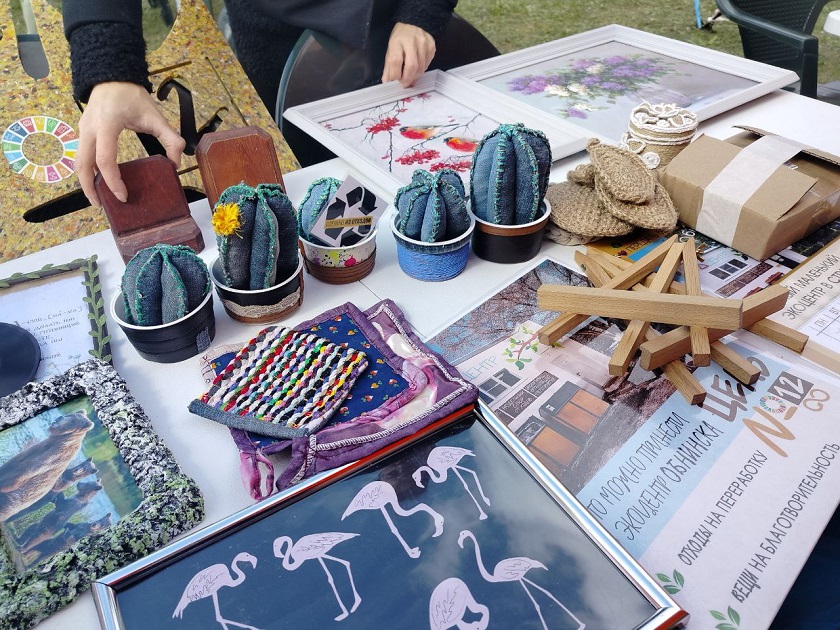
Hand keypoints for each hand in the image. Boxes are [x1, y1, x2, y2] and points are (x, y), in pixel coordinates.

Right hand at [76, 82, 185, 206]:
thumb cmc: (132, 95)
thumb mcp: (156, 115)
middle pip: (82, 165)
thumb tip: (175, 163)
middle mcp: (90, 128)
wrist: (112, 76)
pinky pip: (81, 155)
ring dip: (86, 181)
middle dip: (90, 188)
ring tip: (98, 198)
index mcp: (107, 125)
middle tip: (101, 206)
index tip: (123, 195)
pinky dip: (87, 171)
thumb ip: (171, 139)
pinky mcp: (83, 131)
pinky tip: (99, 181)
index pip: (105, 159)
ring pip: (78, 161)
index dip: (112, 181)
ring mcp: (83, 129)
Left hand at [381, 22, 435, 87]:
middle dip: (407, 79)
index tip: (394, 80)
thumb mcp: (390, 50)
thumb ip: (389, 67)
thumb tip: (388, 82)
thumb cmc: (399, 39)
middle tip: (404, 84)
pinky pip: (427, 64)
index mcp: (397, 42)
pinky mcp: (431, 46)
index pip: (395, 61)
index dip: (395, 75)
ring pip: (421, 68)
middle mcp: (411, 41)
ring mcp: (423, 43)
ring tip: (410, 75)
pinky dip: (421, 69)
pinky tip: (417, 67)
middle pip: (411, 66)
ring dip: (415, 76)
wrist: (413, 23)